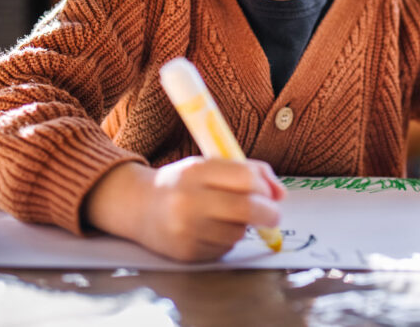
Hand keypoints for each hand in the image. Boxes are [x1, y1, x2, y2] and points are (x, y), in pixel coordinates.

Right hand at [82, 157, 284, 261]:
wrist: (138, 207)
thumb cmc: (183, 183)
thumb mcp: (208, 166)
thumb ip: (247, 172)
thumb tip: (281, 194)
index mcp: (195, 171)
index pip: (244, 177)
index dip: (265, 187)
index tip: (271, 193)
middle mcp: (188, 201)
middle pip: (246, 208)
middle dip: (269, 213)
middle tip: (274, 215)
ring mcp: (186, 230)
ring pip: (238, 232)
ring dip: (244, 226)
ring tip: (227, 217)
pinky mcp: (187, 254)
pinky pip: (224, 248)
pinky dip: (227, 240)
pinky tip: (211, 230)